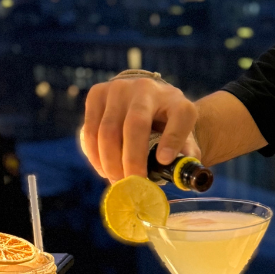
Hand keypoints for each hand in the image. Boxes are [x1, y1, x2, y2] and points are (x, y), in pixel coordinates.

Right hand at [80, 74, 201, 180]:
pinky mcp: (97, 93)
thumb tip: (181, 176)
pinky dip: (93, 155)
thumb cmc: (163, 124)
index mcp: (176, 100)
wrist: (142, 99)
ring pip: (107, 130)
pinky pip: (89, 130)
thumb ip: (185, 155)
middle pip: (134, 126)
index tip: (164, 161)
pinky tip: (102, 168)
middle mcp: (147, 88)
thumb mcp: (181, 136)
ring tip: (115, 180)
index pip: (180, 117)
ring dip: (109, 161)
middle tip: (130, 185)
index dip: (172, 139)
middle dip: (130, 160)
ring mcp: (118, 88)